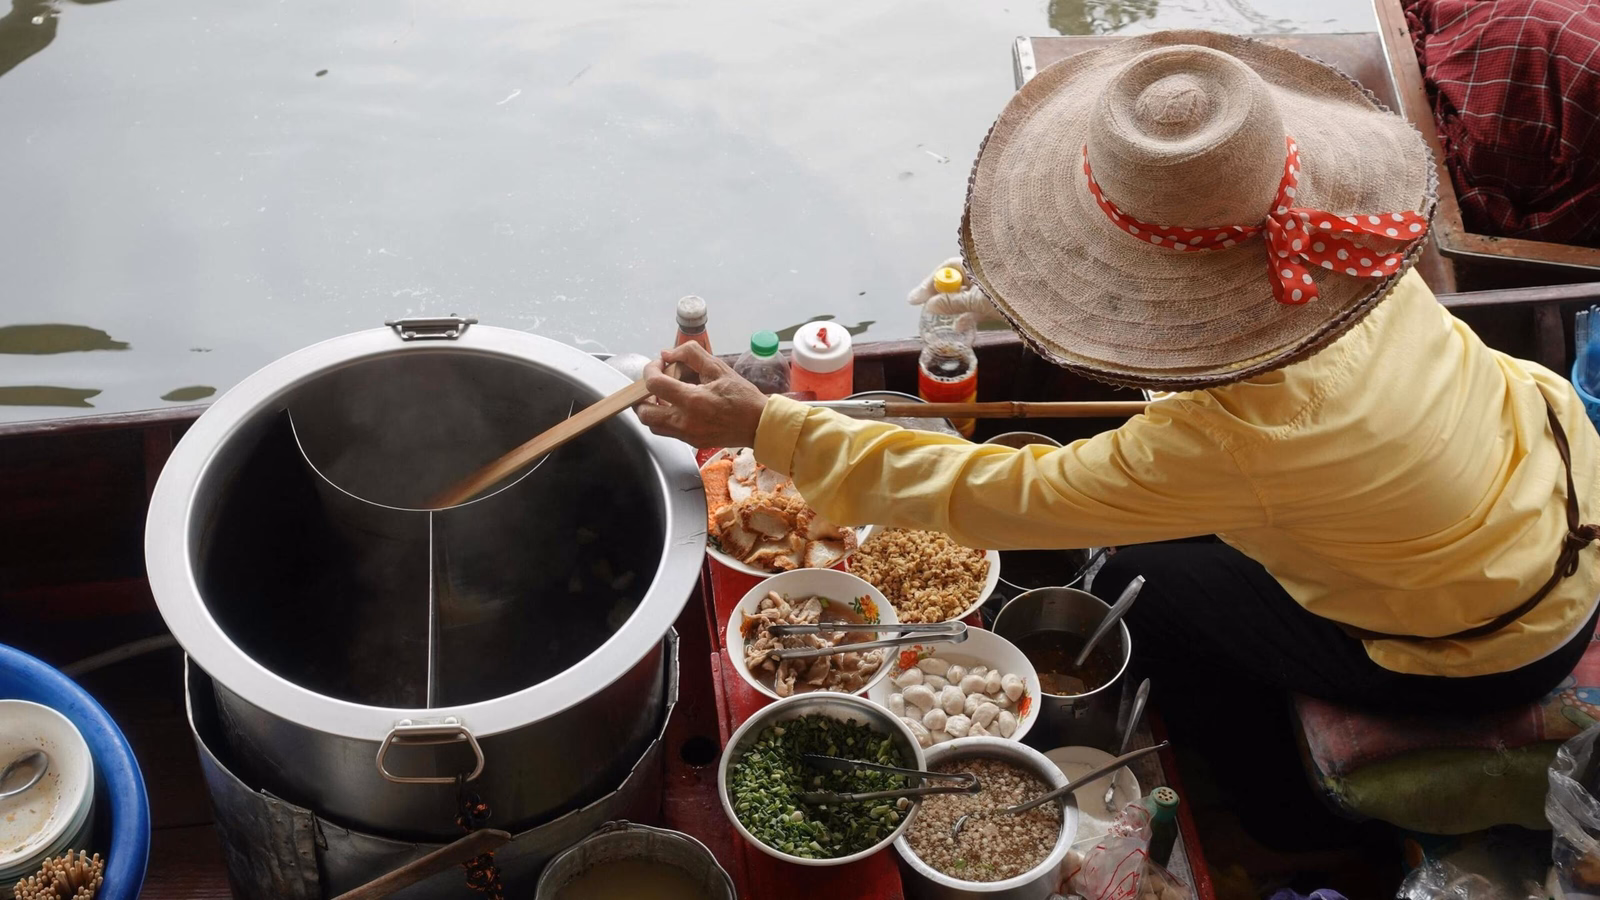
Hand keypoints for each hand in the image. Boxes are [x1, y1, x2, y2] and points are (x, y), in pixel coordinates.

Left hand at [638, 343, 766, 448]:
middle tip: (654, 384)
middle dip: (642, 396)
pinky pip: (666, 431)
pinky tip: (677, 406)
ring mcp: (687, 435)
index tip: (659, 364)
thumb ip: (691, 354)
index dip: (650, 370)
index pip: (654, 384)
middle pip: (644, 413)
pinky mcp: (691, 442)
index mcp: (693, 400)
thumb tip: (667, 354)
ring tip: (664, 396)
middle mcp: (685, 421)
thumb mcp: (719, 368)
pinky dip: (664, 418)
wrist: (759, 425)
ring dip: (651, 409)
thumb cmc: (742, 397)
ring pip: (652, 425)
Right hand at [906, 257, 1007, 327]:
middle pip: (956, 280)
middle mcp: (986, 271)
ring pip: (968, 294)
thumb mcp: (980, 300)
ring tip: (942, 320)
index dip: (930, 283)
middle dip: (940, 295)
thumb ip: (954, 302)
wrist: (1049, 301)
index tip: (915, 300)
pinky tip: (963, 328)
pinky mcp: (1004, 300)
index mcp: (979, 263)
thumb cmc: (1016, 292)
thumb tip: (930, 305)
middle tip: (924, 308)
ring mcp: (995, 286)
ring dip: (954, 307)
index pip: (948, 268)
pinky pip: (981, 305)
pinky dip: (971, 315)